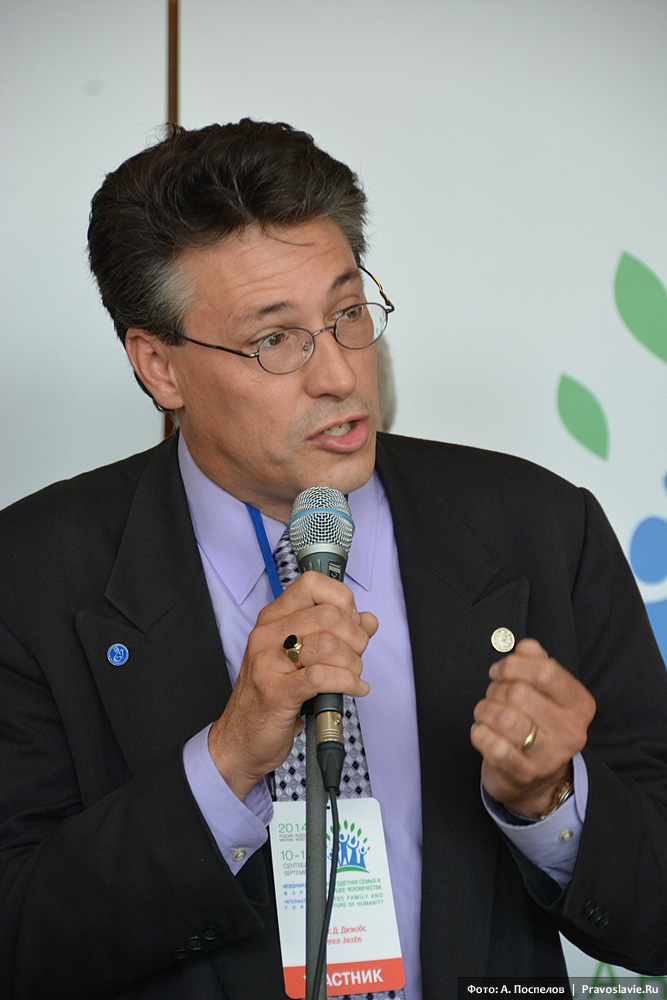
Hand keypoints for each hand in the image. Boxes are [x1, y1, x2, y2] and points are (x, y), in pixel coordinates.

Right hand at [208, 571, 377, 799]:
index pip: (312, 584)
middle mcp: (267, 635)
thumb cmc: (272, 695)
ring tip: (353, 675)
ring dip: (353, 663)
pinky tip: (354, 689)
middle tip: (356, 655)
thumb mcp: (301, 656)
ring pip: (328, 645)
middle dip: (355, 637)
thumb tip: (368, 620)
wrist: (240, 739)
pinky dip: (348, 683)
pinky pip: (322, 677)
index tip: (351, 622)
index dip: (343, 600)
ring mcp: (267, 663)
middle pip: (329, 615)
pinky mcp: (276, 693)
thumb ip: (337, 633)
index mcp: (273, 618)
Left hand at [470, 638, 595, 816]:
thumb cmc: (538, 724)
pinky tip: (482, 731)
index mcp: (579, 705)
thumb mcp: (545, 691)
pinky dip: (479, 733)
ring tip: (486, 713)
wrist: (538, 781)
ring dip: (485, 710)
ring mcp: (549, 756)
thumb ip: (537, 662)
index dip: (514, 665)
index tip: (499, 671)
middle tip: (493, 696)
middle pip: (519, 692)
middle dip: (496, 689)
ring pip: (505, 717)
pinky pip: (493, 745)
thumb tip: (526, 646)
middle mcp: (571, 731)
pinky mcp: (524, 774)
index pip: (546, 671)